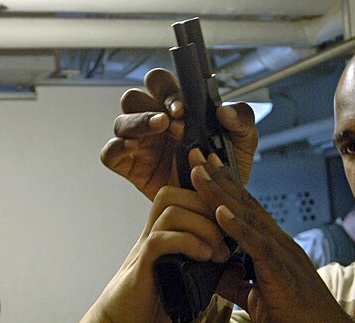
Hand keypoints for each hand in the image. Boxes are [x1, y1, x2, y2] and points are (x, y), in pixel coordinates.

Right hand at [75, 183, 228, 322]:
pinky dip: (188, 243)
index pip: (184, 193)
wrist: (124, 321)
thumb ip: (208, 267)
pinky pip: (161, 239)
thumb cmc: (157, 299)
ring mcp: (146, 243)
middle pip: (177, 194)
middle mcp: (153, 230)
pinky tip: (205, 257)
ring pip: (172, 212)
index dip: (209, 198)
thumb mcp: (190, 278)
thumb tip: (238, 267)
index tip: (232, 220)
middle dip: (209, 210)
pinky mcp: (142, 262)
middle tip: (228, 238)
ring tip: (218, 252)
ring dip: (203, 228)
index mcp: (165, 229)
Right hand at [100, 68, 257, 200]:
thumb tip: (223, 110)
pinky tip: (136, 149)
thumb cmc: (226, 169)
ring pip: (121, 122)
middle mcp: (153, 121)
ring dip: (137, 123)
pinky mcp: (129, 166)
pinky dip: (118, 147)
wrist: (216, 206)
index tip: (182, 108)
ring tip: (159, 132)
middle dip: (150, 107)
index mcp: (176, 107)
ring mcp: (140, 143)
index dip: (167, 90)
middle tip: (171, 123)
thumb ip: (242, 119)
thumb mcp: (244, 142)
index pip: (161, 84)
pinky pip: (110, 153)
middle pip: (134, 98)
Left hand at [190, 160, 354, 322]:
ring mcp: (282, 253)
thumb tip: (209, 270)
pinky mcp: (282, 271)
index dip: (220, 187)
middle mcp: (277, 242)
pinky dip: (238, 227)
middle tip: (194, 151)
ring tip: (200, 171)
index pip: (242, 210)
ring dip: (221, 193)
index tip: (201, 166)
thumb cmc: (296, 321)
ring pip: (247, 217)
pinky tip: (221, 211)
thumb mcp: (255, 299)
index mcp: (270, 247)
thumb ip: (235, 282)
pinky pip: (258, 245)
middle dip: (216, 178)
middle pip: (243, 203)